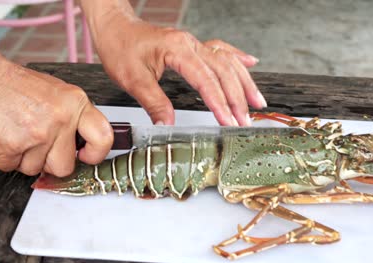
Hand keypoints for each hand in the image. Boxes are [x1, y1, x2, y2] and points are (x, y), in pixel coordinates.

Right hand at [0, 60, 112, 176]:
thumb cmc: (16, 85)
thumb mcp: (58, 93)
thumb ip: (74, 117)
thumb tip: (84, 145)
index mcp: (76, 103)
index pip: (103, 138)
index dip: (95, 154)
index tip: (85, 156)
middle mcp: (61, 118)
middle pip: (65, 166)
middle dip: (50, 162)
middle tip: (39, 144)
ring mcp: (37, 134)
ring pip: (36, 169)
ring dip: (25, 158)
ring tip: (19, 133)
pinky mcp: (12, 145)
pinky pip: (12, 167)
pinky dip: (6, 157)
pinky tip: (6, 136)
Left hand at [89, 14, 266, 125]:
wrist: (114, 27)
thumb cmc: (120, 47)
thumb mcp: (132, 79)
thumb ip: (153, 102)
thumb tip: (168, 125)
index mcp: (177, 49)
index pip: (206, 79)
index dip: (219, 103)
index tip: (228, 121)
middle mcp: (190, 44)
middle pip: (223, 71)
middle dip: (237, 98)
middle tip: (245, 121)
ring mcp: (193, 43)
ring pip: (227, 61)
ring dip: (244, 82)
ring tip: (257, 101)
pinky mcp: (192, 46)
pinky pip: (221, 50)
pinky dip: (237, 59)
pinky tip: (250, 64)